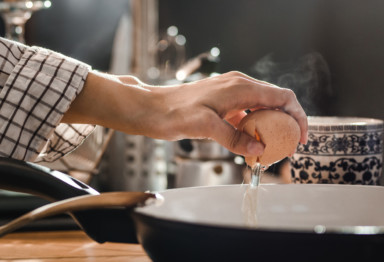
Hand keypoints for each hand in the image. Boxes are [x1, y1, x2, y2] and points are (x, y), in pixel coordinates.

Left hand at [63, 71, 307, 157]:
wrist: (151, 108)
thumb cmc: (172, 112)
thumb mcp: (205, 127)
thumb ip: (234, 137)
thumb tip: (258, 148)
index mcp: (240, 86)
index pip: (282, 97)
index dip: (297, 116)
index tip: (300, 137)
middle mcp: (239, 85)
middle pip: (276, 101)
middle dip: (286, 123)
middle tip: (286, 146)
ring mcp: (231, 92)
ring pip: (262, 107)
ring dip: (269, 126)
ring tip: (269, 147)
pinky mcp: (223, 101)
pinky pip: (247, 112)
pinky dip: (253, 126)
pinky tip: (249, 141)